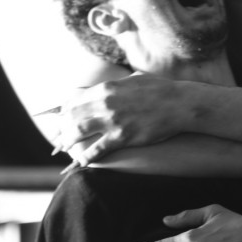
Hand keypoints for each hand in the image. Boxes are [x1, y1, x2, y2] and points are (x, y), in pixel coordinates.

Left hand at [51, 75, 189, 164]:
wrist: (180, 103)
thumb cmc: (160, 90)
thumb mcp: (133, 80)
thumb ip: (116, 85)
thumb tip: (106, 88)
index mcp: (106, 88)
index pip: (74, 99)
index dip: (64, 111)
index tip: (62, 119)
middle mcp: (105, 103)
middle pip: (72, 116)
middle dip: (63, 127)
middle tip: (61, 137)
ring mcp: (113, 120)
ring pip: (79, 132)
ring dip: (69, 141)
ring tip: (66, 148)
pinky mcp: (123, 137)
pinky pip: (98, 149)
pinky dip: (87, 157)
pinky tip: (82, 162)